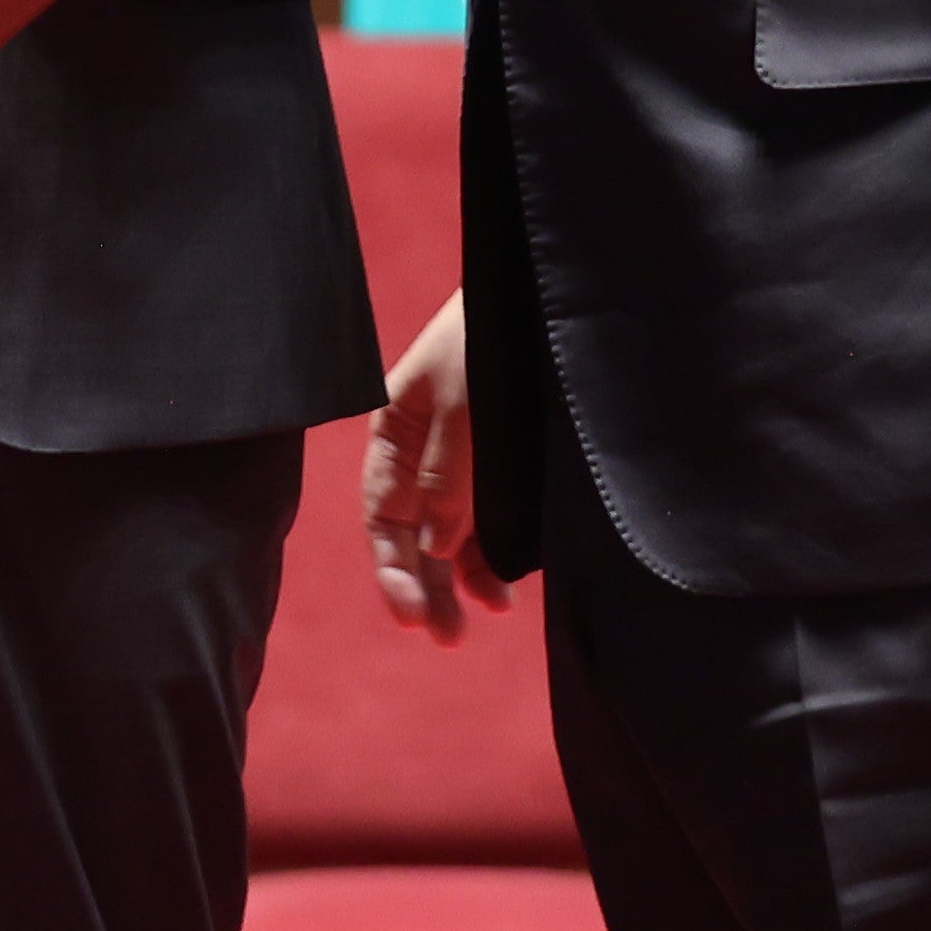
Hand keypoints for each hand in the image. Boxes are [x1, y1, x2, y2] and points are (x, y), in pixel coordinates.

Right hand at [364, 286, 512, 640]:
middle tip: (444, 637)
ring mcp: (465, 462)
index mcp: (395, 428)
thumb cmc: (493, 337)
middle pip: (412, 534)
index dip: (391, 568)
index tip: (409, 616)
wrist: (547, 293)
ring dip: (459, 581)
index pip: (382, 513)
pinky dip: (493, 559)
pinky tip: (506, 588)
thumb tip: (435, 544)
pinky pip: (491, 526)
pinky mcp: (504, 469)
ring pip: (451, 538)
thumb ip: (445, 473)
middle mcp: (424, 452)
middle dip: (423, 587)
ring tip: (480, 621)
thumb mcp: (463, 400)